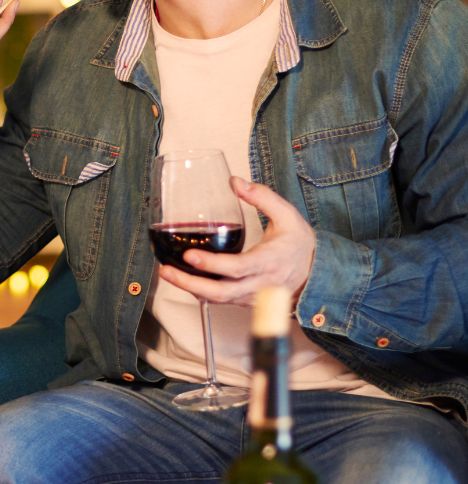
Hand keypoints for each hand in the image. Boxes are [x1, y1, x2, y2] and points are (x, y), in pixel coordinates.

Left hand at [157, 176, 315, 308]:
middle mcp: (261, 283)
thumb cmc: (300, 244)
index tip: (191, 255)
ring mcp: (253, 297)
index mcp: (270, 261)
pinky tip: (183, 280)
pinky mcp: (247, 301)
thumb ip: (262, 197)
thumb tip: (235, 181)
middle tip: (166, 271)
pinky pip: (220, 301)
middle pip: (221, 291)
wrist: (317, 273)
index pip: (238, 267)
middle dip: (190, 284)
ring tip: (167, 273)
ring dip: (190, 289)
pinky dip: (200, 293)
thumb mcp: (287, 215)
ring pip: (218, 300)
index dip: (213, 264)